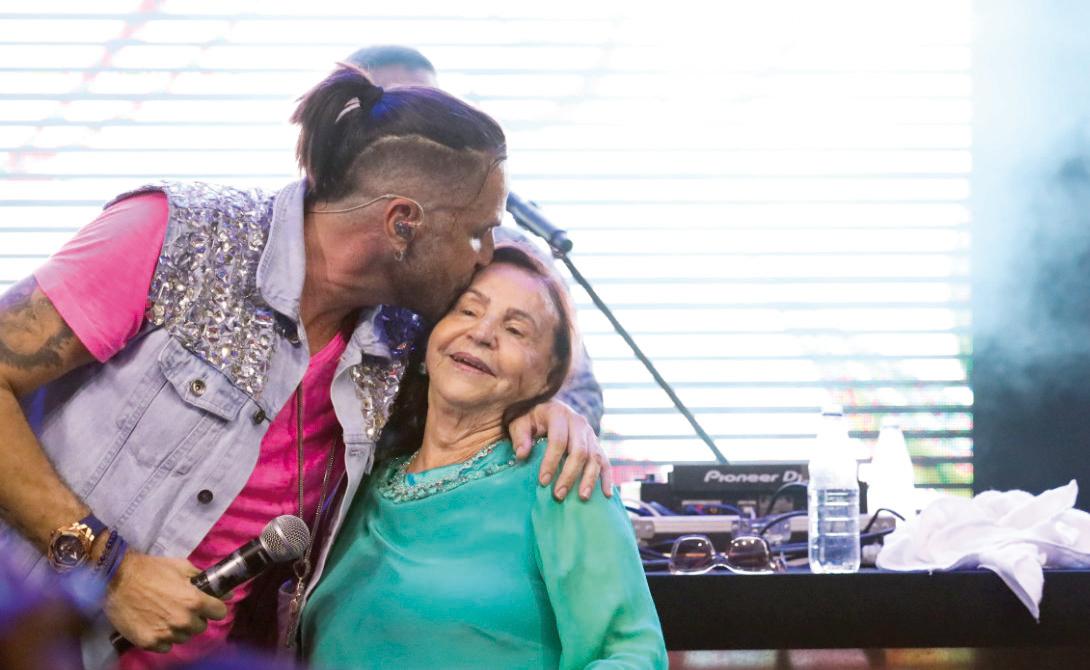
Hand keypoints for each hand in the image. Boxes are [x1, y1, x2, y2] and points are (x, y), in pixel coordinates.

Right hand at [104, 551, 226, 652]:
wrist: (117, 578)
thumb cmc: (152, 569)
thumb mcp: (182, 567)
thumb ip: (206, 581)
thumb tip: (228, 593)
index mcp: (194, 601)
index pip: (220, 612)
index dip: (214, 607)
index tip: (208, 605)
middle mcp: (182, 620)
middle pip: (201, 627)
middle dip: (195, 618)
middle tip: (181, 608)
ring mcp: (165, 633)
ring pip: (183, 637)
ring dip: (179, 629)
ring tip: (166, 615)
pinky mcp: (148, 642)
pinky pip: (165, 646)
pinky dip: (163, 638)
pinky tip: (155, 625)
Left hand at [509, 399, 612, 500]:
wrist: (547, 408)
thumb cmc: (531, 419)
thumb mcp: (520, 422)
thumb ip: (520, 436)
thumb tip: (522, 454)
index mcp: (559, 414)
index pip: (558, 440)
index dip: (551, 461)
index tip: (543, 481)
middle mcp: (578, 423)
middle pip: (580, 451)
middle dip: (570, 475)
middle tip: (559, 495)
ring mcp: (590, 434)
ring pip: (595, 457)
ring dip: (590, 479)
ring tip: (582, 497)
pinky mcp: (596, 444)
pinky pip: (605, 462)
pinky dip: (607, 478)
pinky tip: (606, 494)